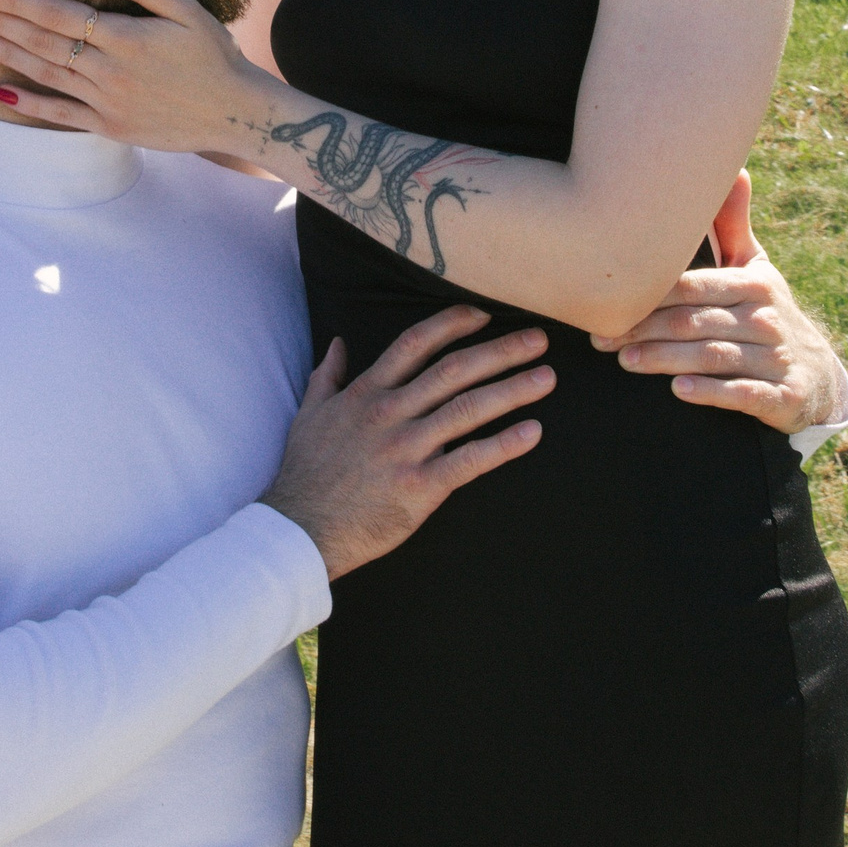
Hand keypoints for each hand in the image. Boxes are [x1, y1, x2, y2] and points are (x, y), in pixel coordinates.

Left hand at [0, 0, 259, 152]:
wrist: (236, 113)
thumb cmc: (213, 55)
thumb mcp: (186, 9)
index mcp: (124, 37)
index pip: (56, 13)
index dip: (15, 0)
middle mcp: (108, 70)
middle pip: (40, 41)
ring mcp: (106, 102)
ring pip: (44, 73)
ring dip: (4, 54)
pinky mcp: (109, 126)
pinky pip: (61, 114)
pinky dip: (29, 104)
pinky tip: (0, 93)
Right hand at [265, 308, 552, 580]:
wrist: (300, 530)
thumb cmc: (305, 473)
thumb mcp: (308, 414)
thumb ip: (327, 375)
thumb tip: (338, 342)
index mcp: (366, 393)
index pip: (415, 344)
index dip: (453, 324)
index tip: (484, 316)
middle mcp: (389, 413)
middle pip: (454, 370)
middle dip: (501, 351)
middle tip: (538, 340)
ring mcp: (406, 449)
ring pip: (469, 408)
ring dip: (513, 390)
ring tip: (547, 378)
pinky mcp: (420, 486)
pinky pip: (471, 459)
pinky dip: (505, 444)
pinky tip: (533, 432)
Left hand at [592, 169, 847, 432]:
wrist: (815, 377)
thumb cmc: (765, 313)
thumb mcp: (755, 269)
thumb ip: (734, 224)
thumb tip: (735, 168)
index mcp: (754, 284)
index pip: (693, 286)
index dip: (648, 293)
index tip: (606, 300)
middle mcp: (766, 318)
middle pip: (696, 321)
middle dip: (645, 329)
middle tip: (600, 338)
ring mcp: (776, 358)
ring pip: (713, 356)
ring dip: (666, 359)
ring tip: (625, 361)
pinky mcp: (782, 396)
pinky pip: (742, 393)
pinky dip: (711, 391)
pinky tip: (679, 390)